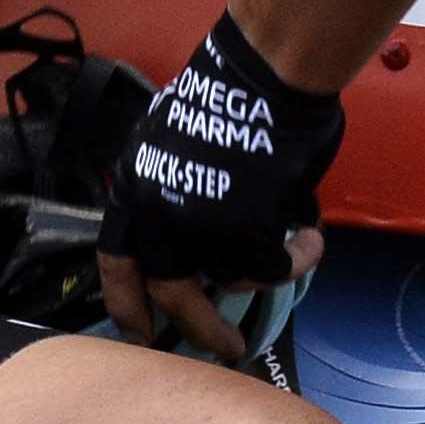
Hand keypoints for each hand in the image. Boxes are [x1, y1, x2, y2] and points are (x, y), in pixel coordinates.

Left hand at [97, 10, 341, 359]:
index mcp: (133, 191)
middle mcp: (156, 217)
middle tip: (226, 347)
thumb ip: (176, 194)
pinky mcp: (243, 232)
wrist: (259, 75)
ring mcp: (199, 228)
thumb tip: (200, 234)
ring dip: (261, 277)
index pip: (115, 264)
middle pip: (171, 295)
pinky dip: (297, 258)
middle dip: (198, 328)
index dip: (127, 302)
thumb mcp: (172, 145)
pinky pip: (274, 267)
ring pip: (231, 280)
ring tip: (291, 257)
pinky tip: (309, 239)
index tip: (140, 334)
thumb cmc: (225, 98)